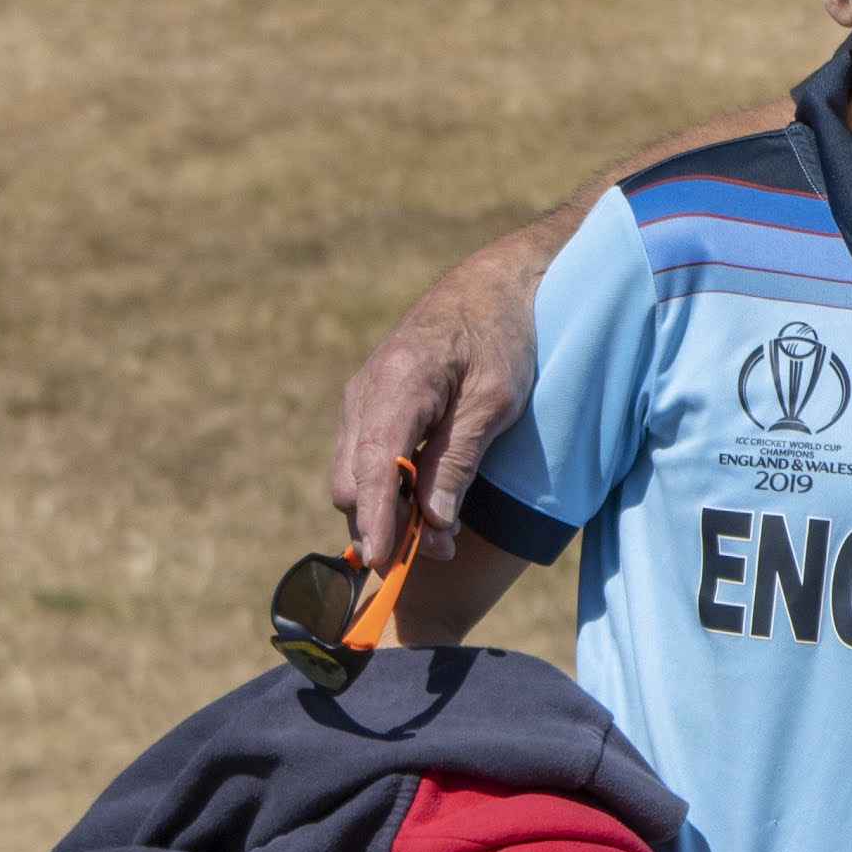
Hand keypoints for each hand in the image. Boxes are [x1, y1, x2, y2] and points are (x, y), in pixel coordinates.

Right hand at [329, 228, 558, 566]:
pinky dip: (388, 491)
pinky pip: (363, 462)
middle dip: (385, 525)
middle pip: (352, 482)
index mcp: (397, 384)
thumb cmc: (500, 339)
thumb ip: (458, 460)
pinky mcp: (367, 409)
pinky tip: (425, 503)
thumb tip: (433, 522)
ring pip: (353, 478)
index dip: (377, 519)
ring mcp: (360, 400)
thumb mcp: (494, 402)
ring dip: (388, 513)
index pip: (373, 465)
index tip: (383, 561)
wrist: (489, 290)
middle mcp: (365, 393)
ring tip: (441, 535)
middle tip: (441, 550)